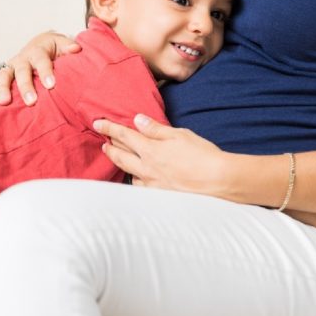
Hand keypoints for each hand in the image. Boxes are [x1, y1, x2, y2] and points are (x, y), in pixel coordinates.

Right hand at [0, 31, 80, 104]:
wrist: (40, 43)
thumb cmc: (53, 48)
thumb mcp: (62, 43)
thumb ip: (68, 46)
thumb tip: (76, 49)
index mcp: (38, 52)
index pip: (42, 61)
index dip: (45, 72)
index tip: (51, 85)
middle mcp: (22, 59)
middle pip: (22, 71)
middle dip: (25, 86)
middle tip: (31, 101)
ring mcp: (11, 67)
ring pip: (4, 76)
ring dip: (2, 88)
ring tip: (4, 102)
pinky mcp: (3, 74)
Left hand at [94, 114, 229, 196]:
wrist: (218, 180)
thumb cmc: (202, 155)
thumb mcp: (180, 134)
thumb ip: (156, 129)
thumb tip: (137, 120)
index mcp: (151, 150)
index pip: (124, 136)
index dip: (109, 128)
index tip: (97, 123)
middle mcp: (147, 168)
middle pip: (120, 155)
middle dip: (110, 146)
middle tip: (103, 141)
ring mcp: (152, 183)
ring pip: (128, 172)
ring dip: (120, 162)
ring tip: (115, 156)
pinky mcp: (159, 195)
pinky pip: (140, 186)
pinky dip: (134, 178)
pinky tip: (136, 176)